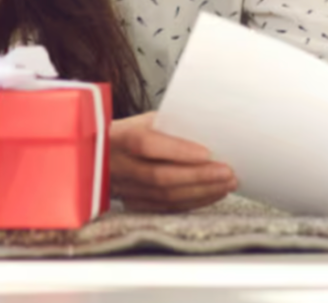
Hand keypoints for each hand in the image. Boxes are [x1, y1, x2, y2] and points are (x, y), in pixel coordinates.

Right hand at [110, 112, 236, 212]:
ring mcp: (124, 187)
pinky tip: (210, 194)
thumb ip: (170, 125)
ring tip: (226, 184)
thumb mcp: (144, 120)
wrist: (101, 154)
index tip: (207, 152)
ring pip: (164, 195)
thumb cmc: (130, 132)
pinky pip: (165, 207)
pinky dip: (191, 202)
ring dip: (200, 192)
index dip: (177, 150)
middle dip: (198, 176)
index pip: (146, 145)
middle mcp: (118, 165)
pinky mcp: (134, 202)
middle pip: (159, 176)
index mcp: (118, 137)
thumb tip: (207, 130)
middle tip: (226, 172)